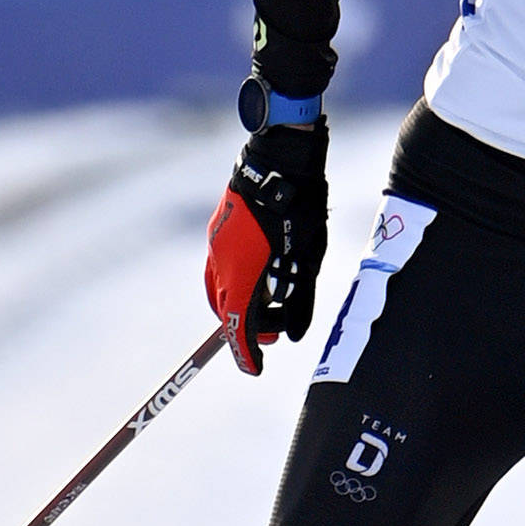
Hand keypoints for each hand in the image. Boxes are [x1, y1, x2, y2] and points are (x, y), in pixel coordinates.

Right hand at [205, 87, 325, 373]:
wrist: (279, 156)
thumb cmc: (301, 205)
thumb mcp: (308, 256)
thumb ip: (300, 298)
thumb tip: (293, 334)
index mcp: (243, 271)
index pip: (238, 325)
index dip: (247, 352)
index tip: (256, 369)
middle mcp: (222, 260)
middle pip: (225, 310)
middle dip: (244, 328)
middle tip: (269, 336)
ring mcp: (215, 242)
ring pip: (219, 288)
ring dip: (238, 304)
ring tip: (267, 305)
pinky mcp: (218, 227)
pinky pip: (219, 266)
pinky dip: (235, 281)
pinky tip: (258, 274)